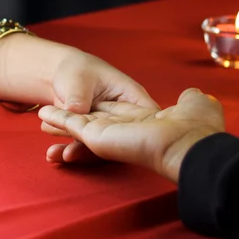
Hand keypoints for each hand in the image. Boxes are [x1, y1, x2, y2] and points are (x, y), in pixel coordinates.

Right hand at [38, 87, 225, 180]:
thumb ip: (188, 100)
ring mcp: (111, 136)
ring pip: (79, 128)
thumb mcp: (194, 104)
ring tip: (41, 119)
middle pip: (92, 124)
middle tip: (48, 119)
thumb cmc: (197, 126)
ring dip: (60, 124)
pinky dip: (59, 119)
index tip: (82, 104)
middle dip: (70, 124)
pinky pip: (75, 127)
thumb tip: (192, 94)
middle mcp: (125, 131)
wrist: (189, 144)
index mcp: (146, 123)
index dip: (99, 109)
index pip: (118, 115)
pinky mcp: (100, 139)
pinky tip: (43, 114)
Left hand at [43, 49, 157, 164]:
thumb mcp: (79, 80)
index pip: (144, 118)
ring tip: (54, 153)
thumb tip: (74, 114)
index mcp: (131, 97)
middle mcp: (123, 116)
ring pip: (98, 146)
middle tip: (70, 152)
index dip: (138, 134)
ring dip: (77, 151)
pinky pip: (83, 145)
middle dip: (96, 149)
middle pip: (119, 138)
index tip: (114, 143)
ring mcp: (107, 128)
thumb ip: (79, 99)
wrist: (58, 72)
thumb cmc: (76, 68)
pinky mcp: (92, 136)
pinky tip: (52, 153)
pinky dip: (67, 149)